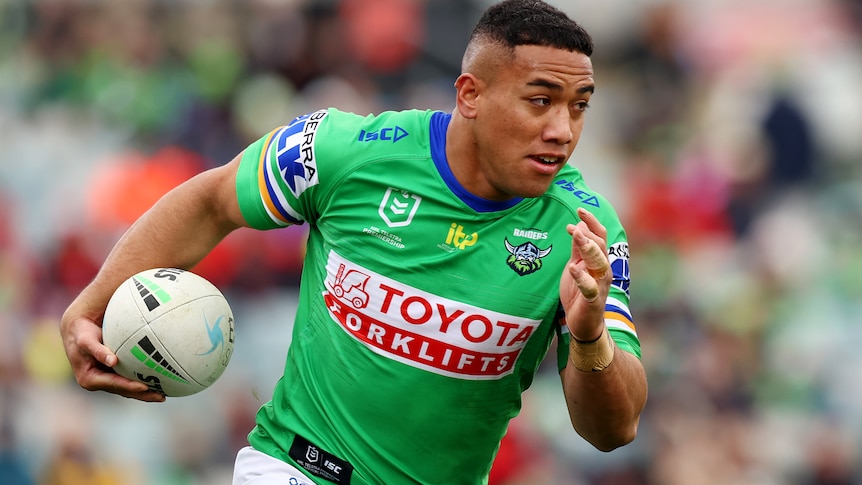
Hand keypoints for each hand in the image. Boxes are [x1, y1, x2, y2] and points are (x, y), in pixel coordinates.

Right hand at [60, 308, 165, 401]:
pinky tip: (158, 383)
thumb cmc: (82, 334)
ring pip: (127, 389)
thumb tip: (113, 361)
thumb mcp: (86, 341)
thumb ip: (98, 350)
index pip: (114, 384)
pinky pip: (129, 380)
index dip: (129, 386)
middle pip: (123, 391)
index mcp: (90, 379)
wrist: (77, 331)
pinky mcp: (112, 374)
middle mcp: (98, 382)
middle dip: (142, 395)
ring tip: (162, 395)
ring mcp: (106, 380)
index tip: (145, 387)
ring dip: (144, 393)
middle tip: (160, 396)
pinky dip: (142, 382)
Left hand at [559, 207, 611, 341]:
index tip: (579, 210)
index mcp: (599, 260)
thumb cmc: (580, 292)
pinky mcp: (593, 301)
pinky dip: (582, 278)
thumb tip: (580, 225)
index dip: (591, 222)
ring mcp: (600, 285)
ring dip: (588, 249)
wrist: (583, 323)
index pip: (600, 236)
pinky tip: (573, 269)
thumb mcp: (575, 265)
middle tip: (576, 222)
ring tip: (577, 237)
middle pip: (601, 246)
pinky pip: (590, 288)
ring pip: (599, 264)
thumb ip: (578, 249)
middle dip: (590, 233)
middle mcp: (603, 270)